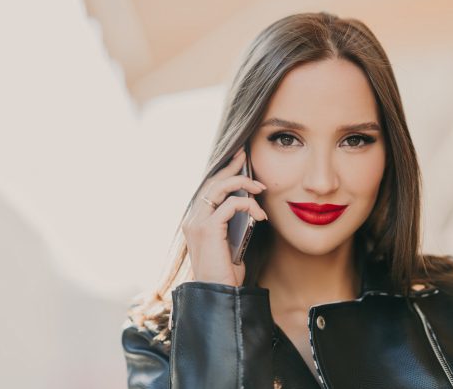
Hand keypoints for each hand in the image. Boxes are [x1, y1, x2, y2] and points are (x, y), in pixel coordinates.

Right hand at [181, 147, 267, 286]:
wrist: (219, 294)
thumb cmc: (225, 272)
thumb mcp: (229, 241)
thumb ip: (231, 222)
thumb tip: (247, 204)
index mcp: (194, 220)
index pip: (207, 188)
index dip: (222, 172)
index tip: (238, 160)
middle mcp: (191, 219)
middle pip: (212, 182)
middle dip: (231, 168)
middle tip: (246, 157)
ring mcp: (197, 223)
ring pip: (220, 188)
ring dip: (243, 184)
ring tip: (261, 188)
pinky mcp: (208, 229)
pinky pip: (231, 205)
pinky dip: (249, 206)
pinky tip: (260, 216)